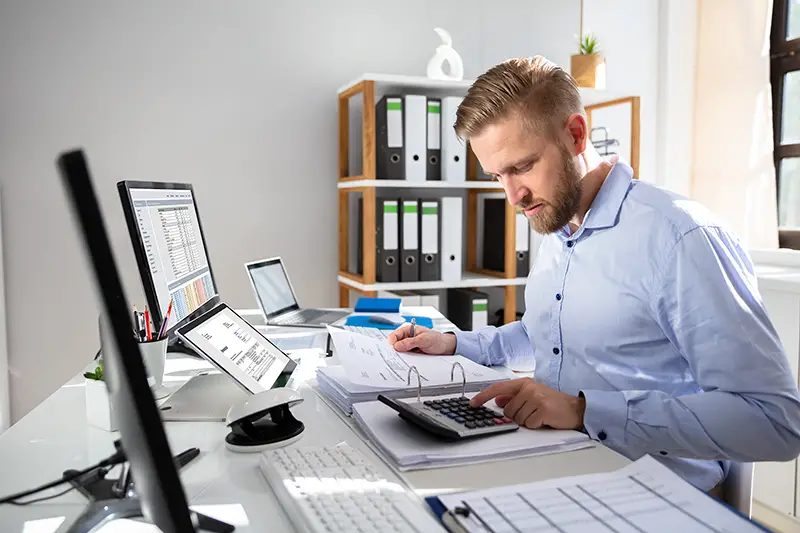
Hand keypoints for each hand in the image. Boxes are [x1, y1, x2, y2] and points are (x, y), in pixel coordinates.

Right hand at [387, 324, 456, 354]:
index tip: (393, 349)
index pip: (395, 335)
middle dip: (394, 350)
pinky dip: (404, 359)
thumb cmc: (436, 339)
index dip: (392, 342)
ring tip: (402, 359)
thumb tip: (397, 346)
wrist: (445, 347)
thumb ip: (410, 342)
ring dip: (400, 355)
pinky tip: (406, 362)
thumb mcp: (424, 340)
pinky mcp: (411, 353)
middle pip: (395, 344)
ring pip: (399, 351)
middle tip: (396, 356)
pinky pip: (405, 356)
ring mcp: (408, 346)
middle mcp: (406, 337)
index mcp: (408, 330)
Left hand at [470, 378, 585, 429]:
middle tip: (532, 413)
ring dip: (527, 421)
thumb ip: (514, 397)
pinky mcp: (543, 410)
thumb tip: (498, 401)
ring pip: (517, 418)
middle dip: (517, 416)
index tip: (473, 403)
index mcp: (524, 383)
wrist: (575, 409)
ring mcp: (536, 398)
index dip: (483, 396)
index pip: (498, 388)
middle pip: (508, 410)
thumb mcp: (533, 395)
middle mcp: (529, 388)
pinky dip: (535, 425)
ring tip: (539, 415)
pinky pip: (529, 424)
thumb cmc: (553, 403)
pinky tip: (544, 420)